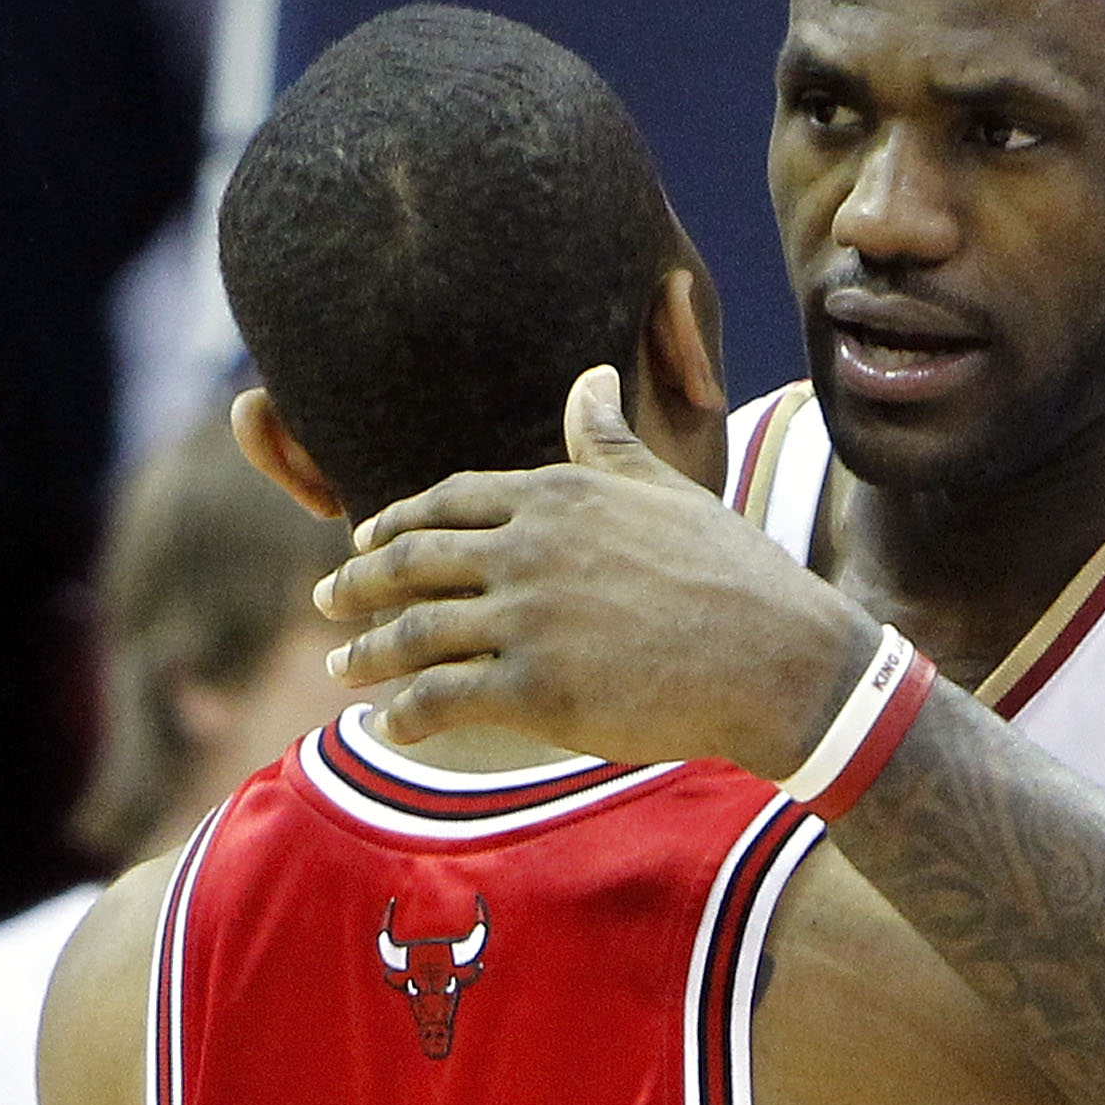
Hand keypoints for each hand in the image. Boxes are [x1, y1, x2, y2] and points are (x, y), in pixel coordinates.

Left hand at [317, 369, 878, 779]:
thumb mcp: (669, 490)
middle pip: (412, 562)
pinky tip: (388, 726)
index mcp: (557, 495)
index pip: (448, 502)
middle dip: (357, 583)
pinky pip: (442, 699)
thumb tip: (591, 377)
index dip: (395, 523)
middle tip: (327, 601)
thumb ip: (612, 442)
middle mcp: (529, 550)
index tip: (364, 537)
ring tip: (342, 670)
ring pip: (413, 634)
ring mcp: (527, 621)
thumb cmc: (734, 575)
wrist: (777, 660)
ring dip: (366, 655)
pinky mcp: (535, 690)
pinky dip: (403, 713)